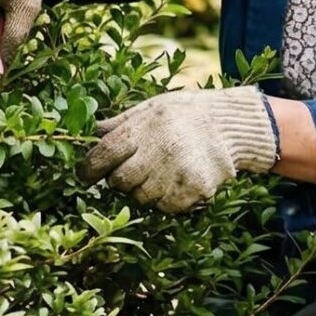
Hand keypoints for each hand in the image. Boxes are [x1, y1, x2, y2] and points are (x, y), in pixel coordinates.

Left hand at [80, 87, 278, 212]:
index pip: (104, 154)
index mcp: (144, 128)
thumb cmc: (185, 114)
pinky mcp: (195, 189)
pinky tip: (176, 182)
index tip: (85, 176)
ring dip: (145, 190)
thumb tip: (88, 134)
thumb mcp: (150, 108)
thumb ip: (120, 123)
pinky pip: (166, 207)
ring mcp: (178, 172)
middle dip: (120, 180)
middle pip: (120, 182)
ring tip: (160, 172)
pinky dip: (166, 200)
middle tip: (134, 170)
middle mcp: (159, 150)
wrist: (231, 124)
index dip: (89, 169)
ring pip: (142, 198)